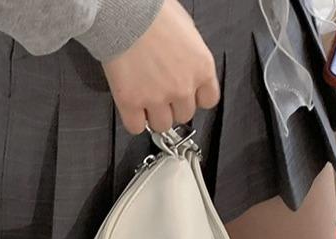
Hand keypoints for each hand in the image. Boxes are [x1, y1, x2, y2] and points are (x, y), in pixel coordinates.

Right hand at [101, 0, 219, 134]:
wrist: (126, 14)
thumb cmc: (154, 14)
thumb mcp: (188, 32)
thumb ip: (191, 58)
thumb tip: (184, 69)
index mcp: (201, 68)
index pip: (209, 101)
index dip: (195, 99)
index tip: (187, 96)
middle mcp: (182, 87)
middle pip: (184, 116)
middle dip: (173, 107)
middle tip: (161, 94)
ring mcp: (157, 98)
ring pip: (162, 125)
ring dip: (154, 116)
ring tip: (146, 101)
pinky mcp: (131, 102)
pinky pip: (135, 127)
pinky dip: (134, 121)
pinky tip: (132, 108)